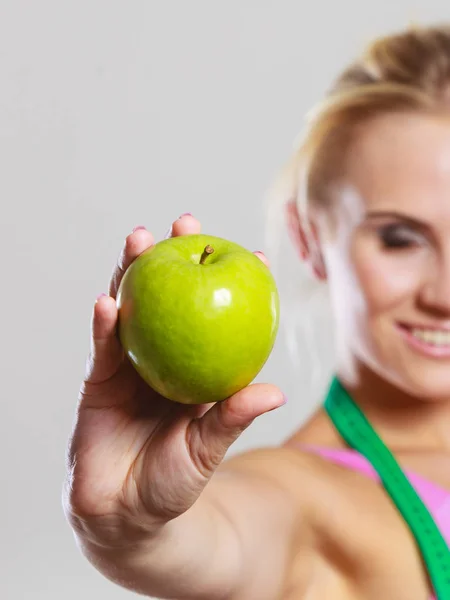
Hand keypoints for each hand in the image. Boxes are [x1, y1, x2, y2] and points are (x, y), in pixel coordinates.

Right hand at [63, 215, 284, 547]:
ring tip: (140, 240)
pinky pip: (103, 346)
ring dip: (133, 273)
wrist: (127, 514)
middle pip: (171, 299)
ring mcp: (131, 364)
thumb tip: (275, 391)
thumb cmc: (173, 482)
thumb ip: (232, 418)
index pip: (218, 319)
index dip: (234, 286)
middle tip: (186, 222)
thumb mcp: (207, 449)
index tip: (254, 255)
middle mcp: (165, 358)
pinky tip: (109, 300)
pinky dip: (105, 323)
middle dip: (176, 257)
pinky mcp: (100, 380)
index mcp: (196, 369)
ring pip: (133, 308)